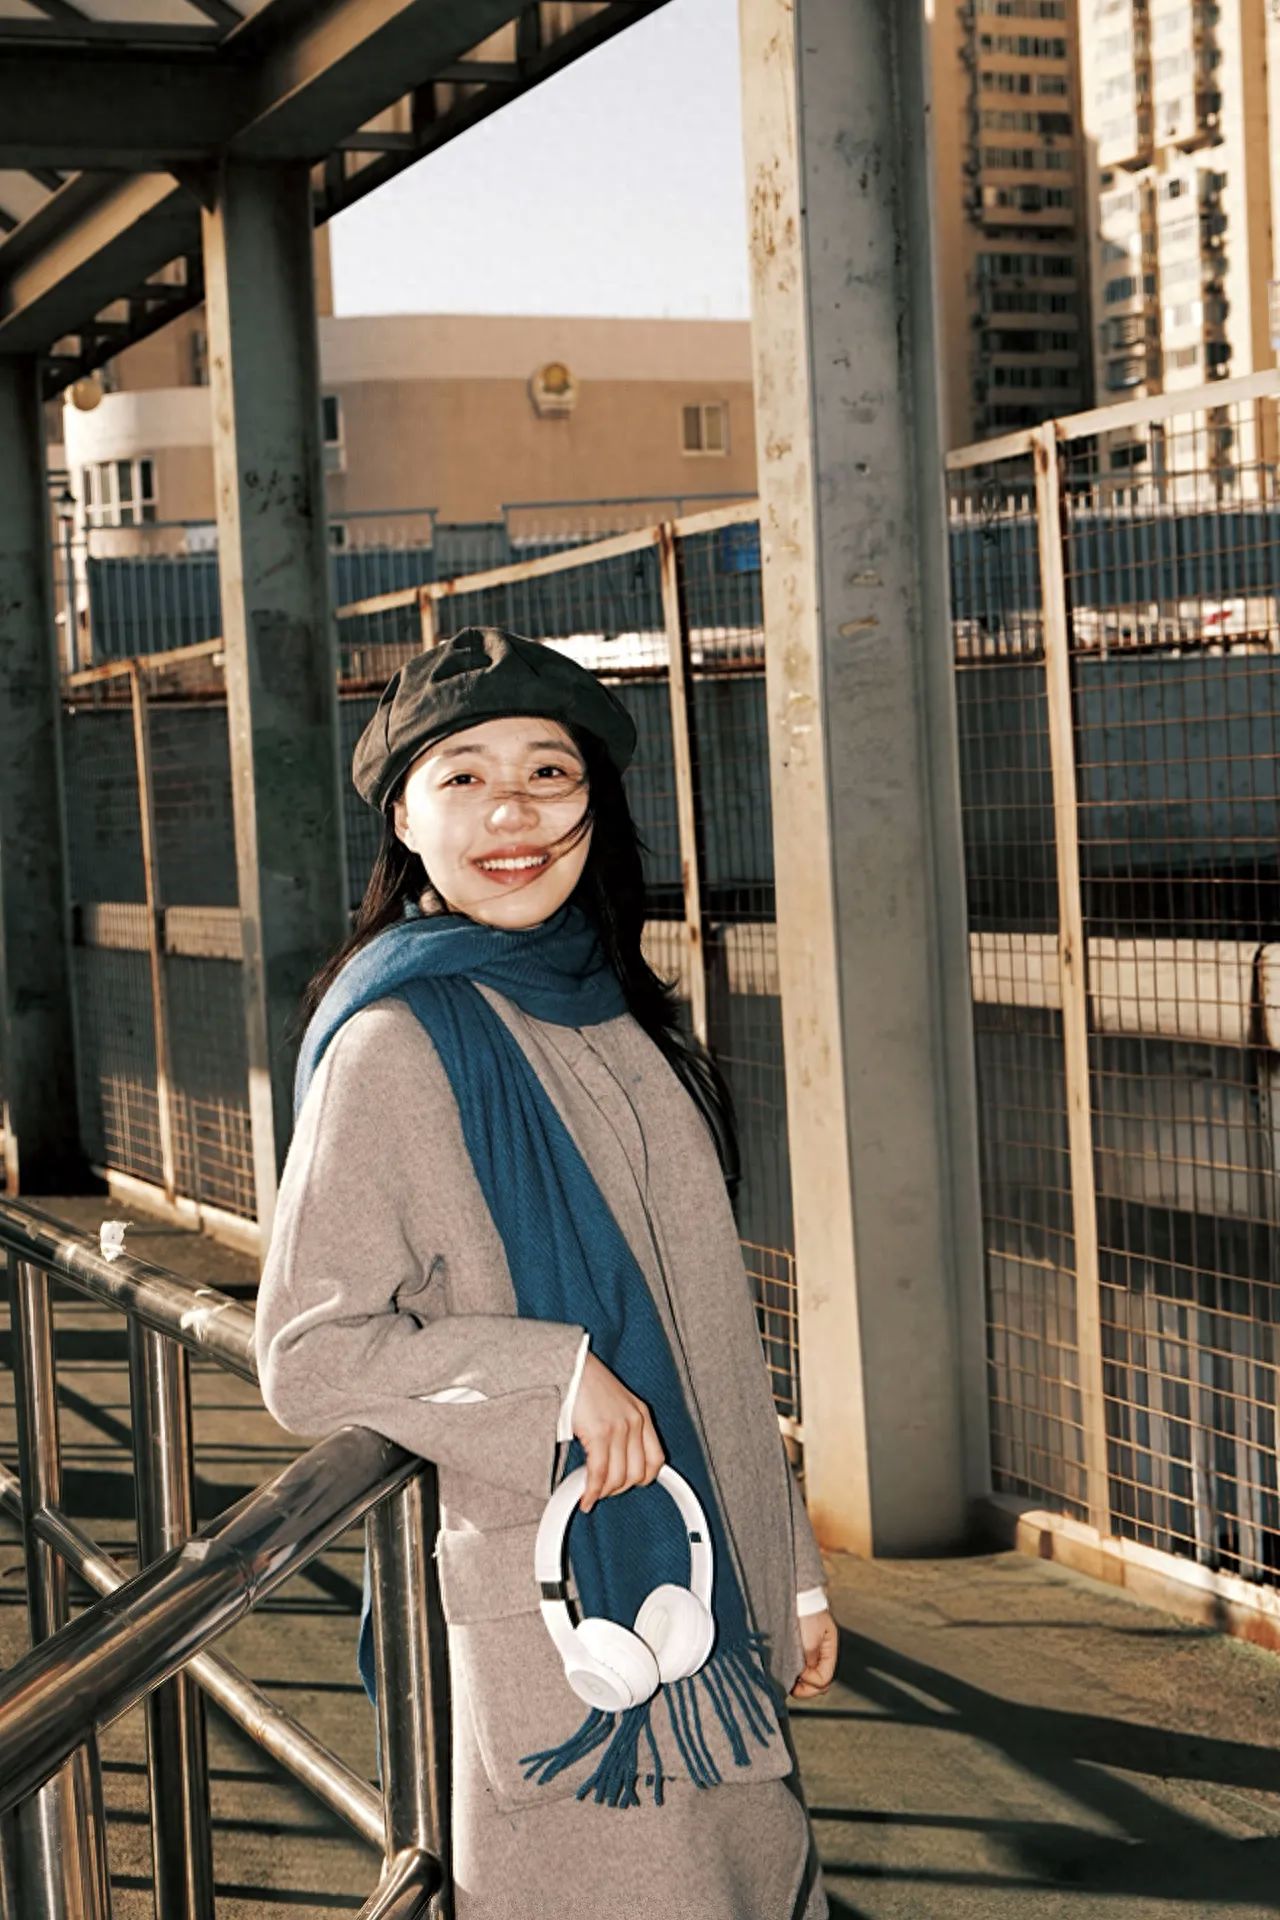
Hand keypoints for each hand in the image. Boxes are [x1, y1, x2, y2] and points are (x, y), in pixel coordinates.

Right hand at [572, 1353, 665, 1511]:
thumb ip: (620, 1429)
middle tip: (603, 1491)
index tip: (627, 1486)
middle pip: (637, 1474)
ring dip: (604, 1493)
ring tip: (591, 1494)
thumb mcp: (615, 1404)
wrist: (570, 1364)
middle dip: (619, 1489)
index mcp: (641, 1414)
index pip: (656, 1460)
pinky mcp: (599, 1433)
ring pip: (618, 1478)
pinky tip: (585, 1497)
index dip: (642, 1479)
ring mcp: (619, 1428)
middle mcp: (635, 1422)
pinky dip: (592, 1491)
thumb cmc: (586, 1381)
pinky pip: (599, 1473)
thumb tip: (613, 1460)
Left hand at [790, 1608, 837, 1699]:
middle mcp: (822, 1655)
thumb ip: (810, 1661)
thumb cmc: (805, 1613)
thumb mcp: (810, 1640)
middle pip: (818, 1683)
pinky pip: (800, 1669)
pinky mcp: (799, 1650)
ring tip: (786, 1680)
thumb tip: (804, 1676)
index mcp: (829, 1652)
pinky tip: (784, 1672)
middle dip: (805, 1688)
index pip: (824, 1679)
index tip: (800, 1673)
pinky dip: (793, 1674)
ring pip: (808, 1678)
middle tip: (791, 1688)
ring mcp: (811, 1653)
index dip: (812, 1681)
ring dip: (798, 1682)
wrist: (796, 1595)